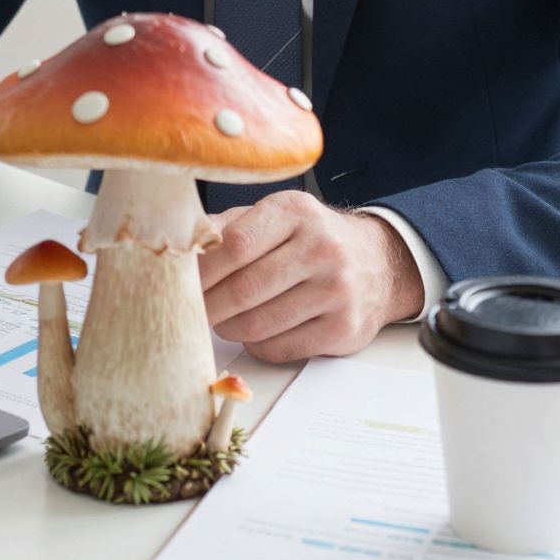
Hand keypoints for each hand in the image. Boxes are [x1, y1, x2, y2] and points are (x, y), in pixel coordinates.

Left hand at [198, 194, 424, 362]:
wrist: (379, 263)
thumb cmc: (311, 240)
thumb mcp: (276, 217)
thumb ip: (229, 227)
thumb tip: (183, 243)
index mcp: (296, 212)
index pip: (235, 245)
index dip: (201, 271)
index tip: (181, 284)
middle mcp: (322, 248)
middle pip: (243, 289)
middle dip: (208, 307)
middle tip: (192, 312)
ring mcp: (337, 290)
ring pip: (258, 324)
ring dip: (230, 328)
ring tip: (224, 320)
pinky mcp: (343, 328)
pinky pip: (280, 348)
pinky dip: (257, 345)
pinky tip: (258, 331)